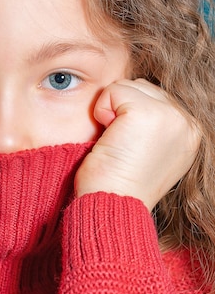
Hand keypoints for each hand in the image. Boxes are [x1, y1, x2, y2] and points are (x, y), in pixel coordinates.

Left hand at [75, 79, 200, 209]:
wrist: (112, 207)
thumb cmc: (119, 186)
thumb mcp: (149, 153)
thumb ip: (153, 126)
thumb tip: (134, 101)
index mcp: (191, 134)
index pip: (155, 98)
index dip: (130, 118)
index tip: (129, 149)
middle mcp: (187, 123)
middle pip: (143, 88)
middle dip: (123, 111)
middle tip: (121, 146)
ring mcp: (171, 116)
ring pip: (129, 86)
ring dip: (112, 111)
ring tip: (116, 142)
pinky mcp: (147, 113)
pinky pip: (113, 91)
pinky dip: (101, 111)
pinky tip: (108, 138)